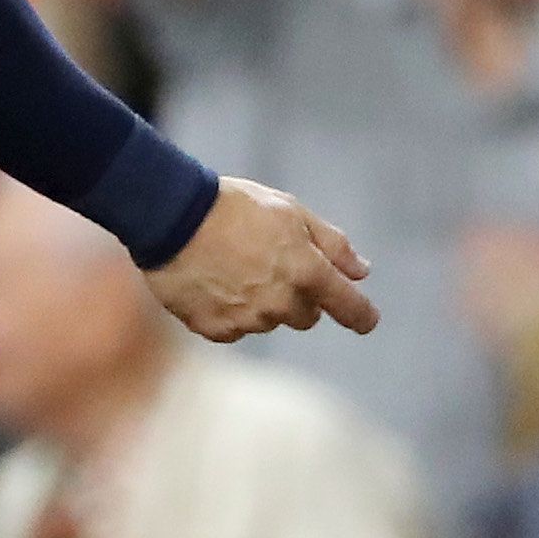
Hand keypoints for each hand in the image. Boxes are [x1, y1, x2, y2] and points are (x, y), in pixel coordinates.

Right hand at [145, 176, 374, 341]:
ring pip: (268, 321)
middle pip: (306, 316)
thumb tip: (363, 271)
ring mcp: (248, 321)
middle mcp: (282, 304)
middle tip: (271, 264)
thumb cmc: (235, 207)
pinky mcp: (217, 330)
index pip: (349, 307)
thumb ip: (332, 245)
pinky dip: (230, 311)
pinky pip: (235, 328)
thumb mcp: (291, 212)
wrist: (172, 217)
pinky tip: (215, 283)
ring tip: (233, 266)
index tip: (366, 319)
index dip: (361, 315)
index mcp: (307, 273)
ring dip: (262, 302)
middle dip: (298, 296)